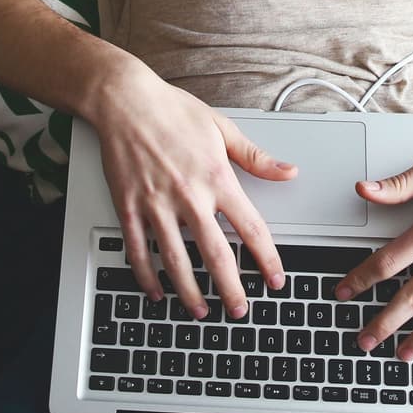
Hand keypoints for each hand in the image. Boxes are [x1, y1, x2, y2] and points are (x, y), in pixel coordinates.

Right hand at [90, 69, 291, 320]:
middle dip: (230, 289)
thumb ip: (255, 157)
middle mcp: (189, 196)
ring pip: (176, 262)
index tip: (275, 279)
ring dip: (189, 293)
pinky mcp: (129, 207)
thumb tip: (287, 171)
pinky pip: (139, 250)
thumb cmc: (172, 110)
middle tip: (240, 311)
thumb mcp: (222, 128)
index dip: (267, 258)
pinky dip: (147, 276)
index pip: (251, 228)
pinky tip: (156, 291)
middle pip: (215, 255)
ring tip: (201, 312)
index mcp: (217, 178)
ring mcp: (156, 205)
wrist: (124, 100)